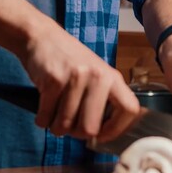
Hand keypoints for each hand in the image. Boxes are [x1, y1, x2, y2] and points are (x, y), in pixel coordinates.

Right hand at [20, 22, 140, 142]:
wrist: (41, 36)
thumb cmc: (68, 60)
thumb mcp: (94, 73)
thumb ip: (101, 99)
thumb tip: (101, 135)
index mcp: (111, 77)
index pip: (129, 109)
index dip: (116, 129)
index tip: (101, 135)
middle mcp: (97, 76)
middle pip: (90, 128)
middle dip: (75, 133)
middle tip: (69, 123)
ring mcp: (76, 77)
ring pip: (65, 125)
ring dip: (55, 126)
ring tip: (54, 113)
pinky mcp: (53, 80)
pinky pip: (46, 117)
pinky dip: (42, 118)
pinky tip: (43, 108)